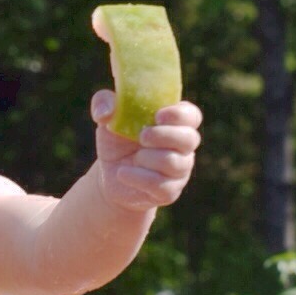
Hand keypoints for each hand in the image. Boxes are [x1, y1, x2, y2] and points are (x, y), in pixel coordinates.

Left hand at [90, 90, 201, 210]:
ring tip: (133, 158)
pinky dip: (138, 178)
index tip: (158, 116)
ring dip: (149, 158)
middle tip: (142, 136)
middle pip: (190, 139)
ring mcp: (179, 170)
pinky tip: (123, 174)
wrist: (111, 177)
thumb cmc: (117, 142)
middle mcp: (182, 147)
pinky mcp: (169, 191)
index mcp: (173, 123)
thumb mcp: (107, 119)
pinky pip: (161, 185)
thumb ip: (103, 103)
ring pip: (175, 163)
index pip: (191, 115)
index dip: (180, 114)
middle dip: (165, 135)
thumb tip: (106, 112)